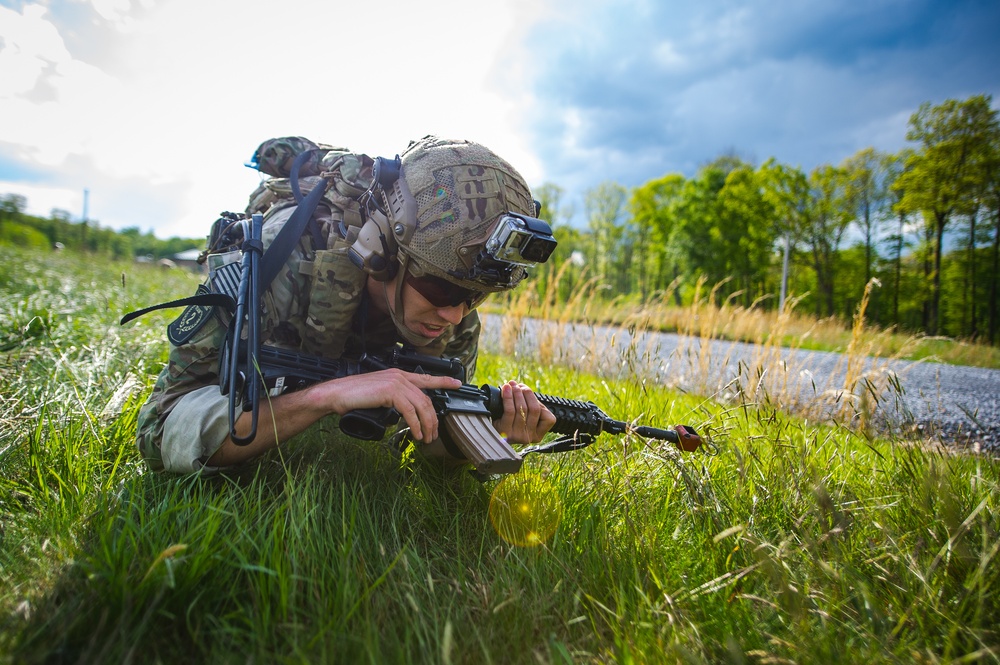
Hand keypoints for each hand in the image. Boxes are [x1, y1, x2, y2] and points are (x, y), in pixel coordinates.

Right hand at [321, 369, 461, 443]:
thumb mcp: (379, 397)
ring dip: (426, 425)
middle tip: (433, 435)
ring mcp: (396, 382)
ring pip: (421, 406)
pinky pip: (410, 411)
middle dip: (433, 419)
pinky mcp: (390, 392)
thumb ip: (395, 400)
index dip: (444, 381)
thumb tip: (406, 414)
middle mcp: (400, 376)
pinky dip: (416, 425)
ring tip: (426, 439)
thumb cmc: (354, 397)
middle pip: (426, 399)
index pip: (426, 378)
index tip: (457, 383)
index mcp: (398, 375)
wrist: (336, 394)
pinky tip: (416, 434)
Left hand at [493, 381, 556, 444]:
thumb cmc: (507, 422)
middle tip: (517, 385)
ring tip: (511, 385)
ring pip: (522, 408)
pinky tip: (506, 389)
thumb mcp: (523, 417)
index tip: (525, 389)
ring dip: (517, 393)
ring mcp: (519, 436)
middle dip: (526, 393)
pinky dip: (509, 397)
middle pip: (534, 409)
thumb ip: (529, 406)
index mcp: (538, 435)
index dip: (537, 400)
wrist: (487, 433)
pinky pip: (510, 411)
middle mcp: (530, 437)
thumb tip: (523, 387)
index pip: (548, 417)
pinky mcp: (507, 433)